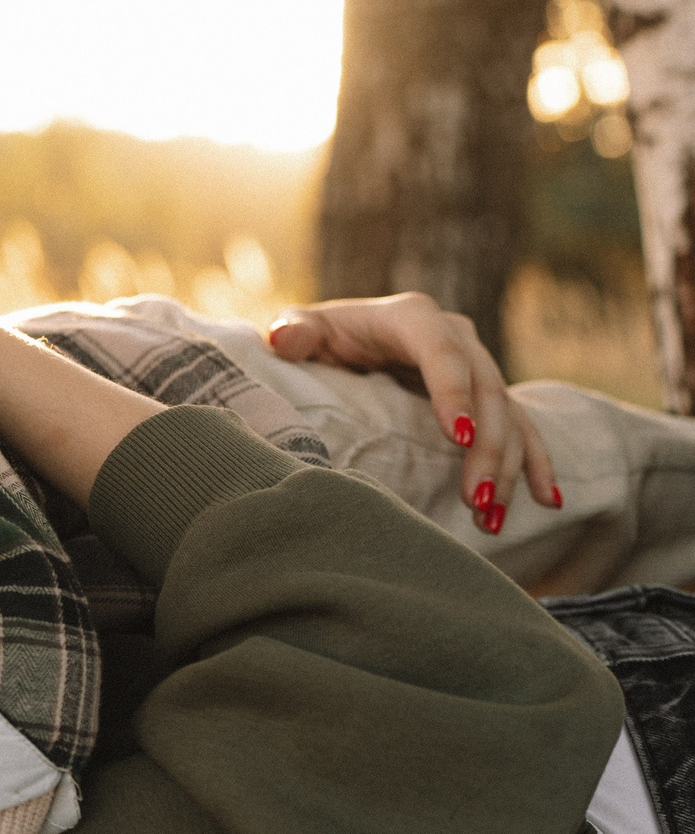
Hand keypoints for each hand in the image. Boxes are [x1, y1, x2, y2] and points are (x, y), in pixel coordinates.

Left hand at [265, 293, 558, 528]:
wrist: (348, 339)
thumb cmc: (322, 337)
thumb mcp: (306, 330)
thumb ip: (295, 332)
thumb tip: (285, 339)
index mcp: (413, 318)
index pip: (441, 353)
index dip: (453, 392)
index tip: (459, 436)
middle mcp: (456, 338)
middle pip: (486, 392)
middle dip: (487, 448)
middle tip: (473, 499)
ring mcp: (477, 367)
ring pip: (509, 417)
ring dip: (509, 468)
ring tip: (492, 515)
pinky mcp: (486, 397)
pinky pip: (521, 429)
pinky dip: (536, 463)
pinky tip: (548, 500)